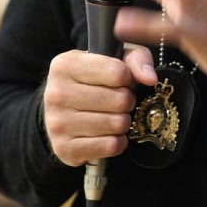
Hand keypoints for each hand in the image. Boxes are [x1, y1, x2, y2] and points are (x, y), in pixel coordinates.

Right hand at [43, 45, 156, 166]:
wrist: (60, 109)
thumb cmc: (94, 78)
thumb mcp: (113, 57)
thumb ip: (136, 58)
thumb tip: (150, 78)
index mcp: (65, 65)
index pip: (118, 72)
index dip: (128, 78)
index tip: (123, 80)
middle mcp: (56, 93)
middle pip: (120, 100)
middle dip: (128, 100)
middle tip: (120, 100)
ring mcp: (57, 123)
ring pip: (117, 124)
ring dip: (123, 121)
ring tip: (114, 115)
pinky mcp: (64, 149)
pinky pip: (110, 146)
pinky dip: (118, 141)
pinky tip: (109, 133)